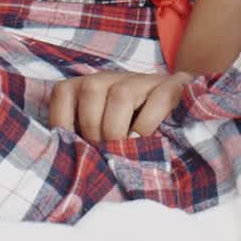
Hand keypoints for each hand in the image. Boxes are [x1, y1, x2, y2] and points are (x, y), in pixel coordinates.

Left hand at [48, 69, 196, 142]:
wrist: (179, 115)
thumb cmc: (129, 134)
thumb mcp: (100, 136)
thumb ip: (82, 141)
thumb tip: (61, 162)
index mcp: (90, 87)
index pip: (63, 92)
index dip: (62, 122)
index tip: (73, 148)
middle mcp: (113, 77)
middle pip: (91, 90)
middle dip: (93, 129)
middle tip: (102, 151)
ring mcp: (144, 80)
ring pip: (121, 94)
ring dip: (117, 128)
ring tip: (122, 149)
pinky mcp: (173, 87)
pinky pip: (159, 98)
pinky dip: (146, 125)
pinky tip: (143, 141)